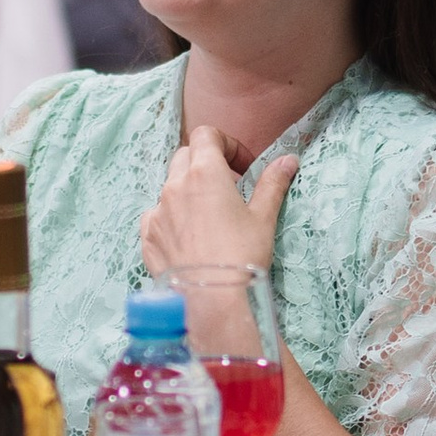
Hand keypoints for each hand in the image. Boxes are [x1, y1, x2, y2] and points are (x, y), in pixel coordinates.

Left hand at [142, 126, 296, 279]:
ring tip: (208, 217)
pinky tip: (189, 238)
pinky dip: (171, 218)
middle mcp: (174, 186)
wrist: (210, 301)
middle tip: (227, 188)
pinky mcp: (147, 237)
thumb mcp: (263, 218)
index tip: (243, 167)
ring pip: (169, 187)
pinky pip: (156, 216)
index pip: (206, 135)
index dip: (226, 144)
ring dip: (187, 192)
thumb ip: (273, 184)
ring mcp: (156, 212)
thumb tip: (288, 160)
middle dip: (204, 164)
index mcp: (204, 173)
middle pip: (185, 156)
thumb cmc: (241, 256)